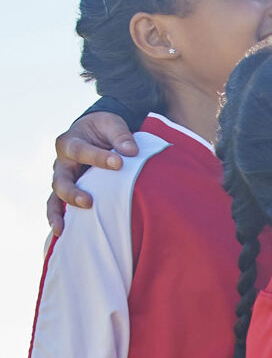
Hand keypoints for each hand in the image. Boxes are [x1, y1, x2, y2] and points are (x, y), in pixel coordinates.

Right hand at [47, 113, 137, 234]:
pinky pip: (57, 205)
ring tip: (63, 228)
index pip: (80, 151)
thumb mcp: (112, 124)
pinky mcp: (67, 188)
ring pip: (54, 196)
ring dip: (58, 212)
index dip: (98, 158)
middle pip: (60, 179)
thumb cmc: (103, 128)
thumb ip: (121, 136)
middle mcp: (61, 162)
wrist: (93, 130)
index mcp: (69, 142)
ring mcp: (62, 177)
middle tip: (88, 202)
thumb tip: (131, 151)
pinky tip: (63, 233)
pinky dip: (58, 218)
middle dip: (72, 192)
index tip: (119, 163)